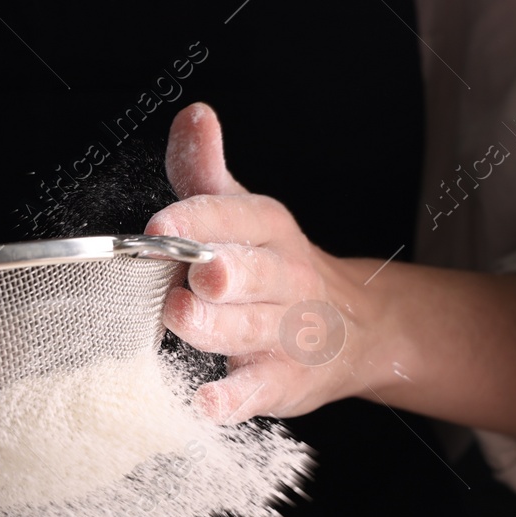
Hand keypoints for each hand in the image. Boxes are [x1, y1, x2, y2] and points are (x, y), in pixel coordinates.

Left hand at [147, 103, 515, 444]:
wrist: (355, 329)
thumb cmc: (273, 266)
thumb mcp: (245, 213)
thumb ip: (207, 172)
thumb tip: (194, 115)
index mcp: (269, 231)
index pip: (239, 217)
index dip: (200, 219)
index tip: (160, 224)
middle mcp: (282, 279)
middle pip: (253, 273)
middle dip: (222, 270)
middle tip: (194, 270)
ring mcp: (284, 334)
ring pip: (250, 329)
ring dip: (216, 325)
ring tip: (183, 315)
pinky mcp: (281, 382)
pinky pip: (255, 392)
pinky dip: (231, 399)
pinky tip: (205, 401)